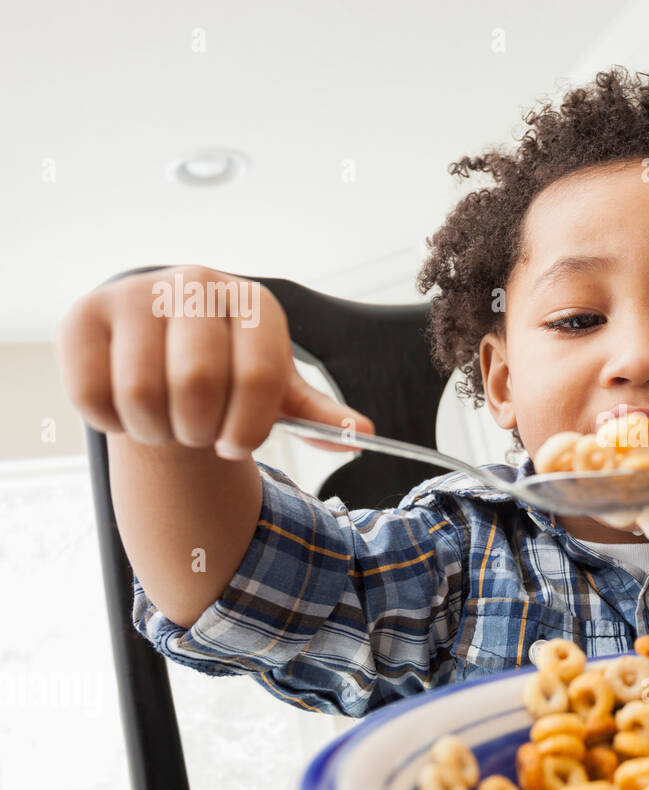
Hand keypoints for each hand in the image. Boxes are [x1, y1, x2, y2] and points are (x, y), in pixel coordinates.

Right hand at [57, 265, 373, 459]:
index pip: (259, 377)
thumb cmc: (230, 376)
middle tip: (195, 434)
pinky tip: (125, 409)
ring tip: (163, 423)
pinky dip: (110, 421)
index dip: (247, 430)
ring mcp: (137, 293)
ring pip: (140, 391)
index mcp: (254, 304)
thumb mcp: (278, 394)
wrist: (165, 353)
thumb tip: (361, 435)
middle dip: (197, 431)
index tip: (235, 444)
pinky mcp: (84, 314)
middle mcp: (197, 284)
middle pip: (197, 384)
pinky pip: (90, 392)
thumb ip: (318, 416)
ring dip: (153, 430)